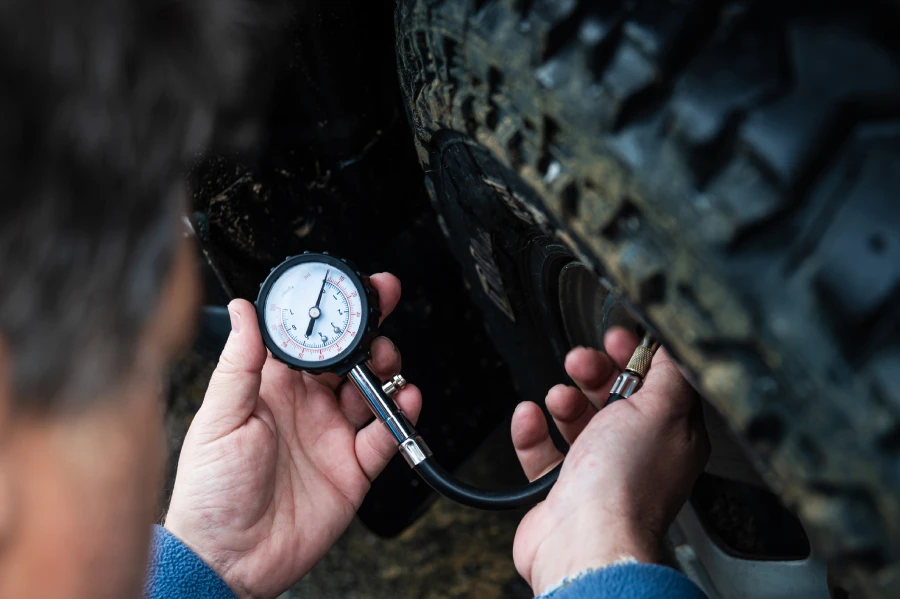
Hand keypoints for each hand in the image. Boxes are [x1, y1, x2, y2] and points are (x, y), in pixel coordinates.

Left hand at [164, 274, 420, 598]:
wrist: (229, 560)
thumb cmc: (209, 494)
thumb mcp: (218, 420)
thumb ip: (239, 365)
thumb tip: (245, 310)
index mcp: (271, 389)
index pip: (307, 339)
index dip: (328, 312)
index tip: (346, 289)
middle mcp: (306, 407)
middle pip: (347, 357)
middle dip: (369, 329)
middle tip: (383, 305)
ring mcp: (332, 436)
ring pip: (371, 390)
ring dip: (386, 368)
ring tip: (387, 361)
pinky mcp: (353, 468)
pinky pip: (386, 436)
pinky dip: (401, 416)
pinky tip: (405, 401)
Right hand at [510, 328, 708, 593]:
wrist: (584, 541)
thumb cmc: (625, 485)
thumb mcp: (661, 410)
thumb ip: (670, 374)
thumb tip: (672, 347)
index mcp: (670, 436)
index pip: (657, 383)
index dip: (635, 355)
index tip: (615, 338)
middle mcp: (637, 454)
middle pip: (613, 397)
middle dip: (593, 372)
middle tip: (580, 361)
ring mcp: (598, 472)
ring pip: (577, 420)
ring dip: (563, 400)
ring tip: (558, 397)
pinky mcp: (562, 487)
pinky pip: (543, 450)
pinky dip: (532, 431)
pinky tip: (529, 418)